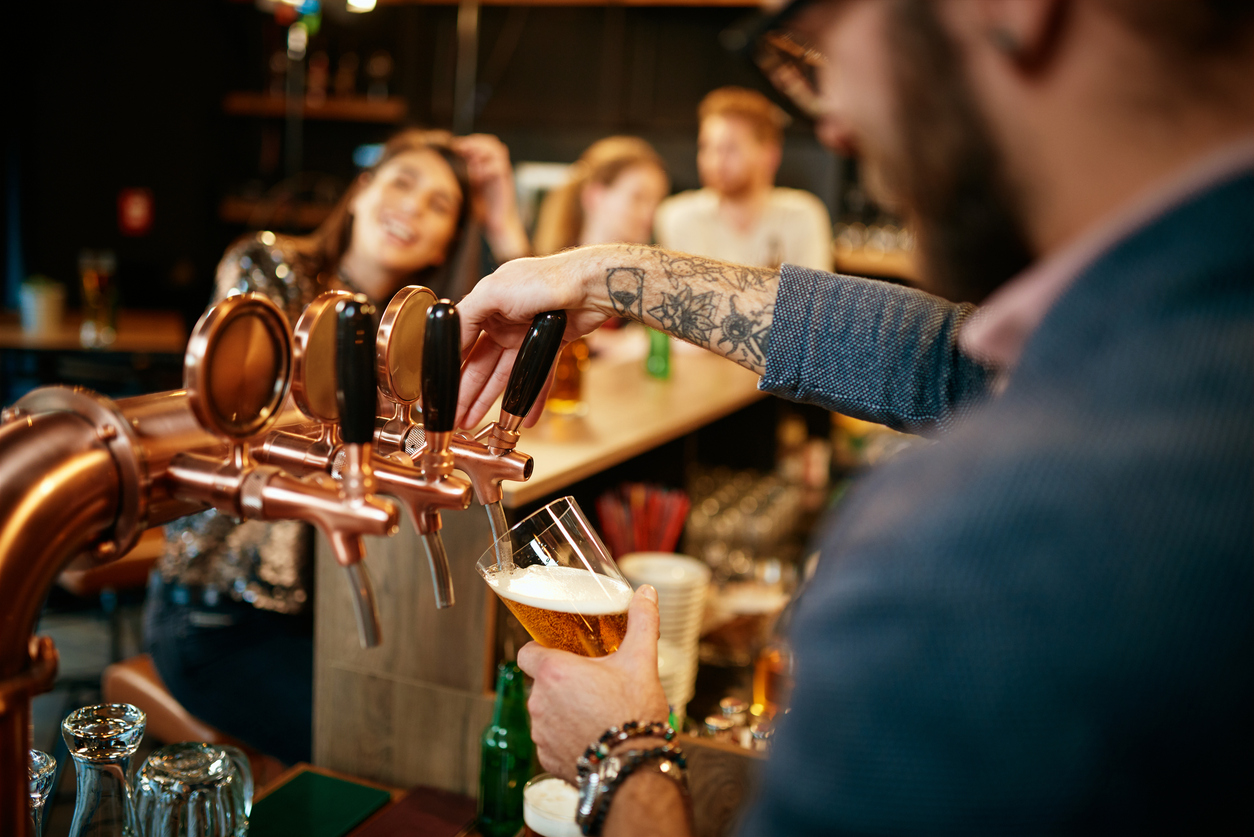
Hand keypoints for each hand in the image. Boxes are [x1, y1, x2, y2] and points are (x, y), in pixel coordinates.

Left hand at [452, 134, 530, 262]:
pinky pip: (499, 167)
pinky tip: (475, 175)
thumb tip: (443, 168)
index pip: (482, 142)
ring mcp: (502, 173)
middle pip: (491, 141)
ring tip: (469, 157)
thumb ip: (461, 176)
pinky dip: (486, 168)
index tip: (453, 147)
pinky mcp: (505, 183)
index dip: (468, 141)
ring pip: (498, 149)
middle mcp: (497, 166)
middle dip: (475, 141)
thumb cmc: (482, 210)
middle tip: (460, 148)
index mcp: (488, 165)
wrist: (498, 225)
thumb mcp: (468, 189)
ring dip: (482, 150)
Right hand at [456, 246, 612, 427]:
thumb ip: (467, 316)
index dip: (452, 368)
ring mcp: (528, 336)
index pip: (463, 343)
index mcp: (489, 307)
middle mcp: (506, 322)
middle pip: (482, 365)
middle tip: (455, 416)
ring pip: (506, 376)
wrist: (589, 286)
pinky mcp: (552, 347)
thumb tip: (449, 338)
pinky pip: (538, 378)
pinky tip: (524, 418)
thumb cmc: (545, 279)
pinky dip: (531, 399)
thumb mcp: (494, 291)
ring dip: (491, 400)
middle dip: (467, 393)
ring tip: (475, 422)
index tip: (442, 390)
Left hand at [517, 585, 670, 784]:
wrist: (634, 768)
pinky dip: (566, 737)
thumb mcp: (641, 661)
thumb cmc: (634, 714)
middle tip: (591, 683)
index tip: (560, 652)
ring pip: (545, 712)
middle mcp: (539, 702)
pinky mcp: (545, 758)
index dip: (541, 650)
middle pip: (541, 683)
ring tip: (594, 712)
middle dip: (562, 682)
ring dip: (563, 710)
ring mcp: (540, 733)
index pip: (527, 652)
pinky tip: (590, 736)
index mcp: (554, 673)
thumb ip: (642, 622)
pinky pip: (550, 740)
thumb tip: (647, 592)